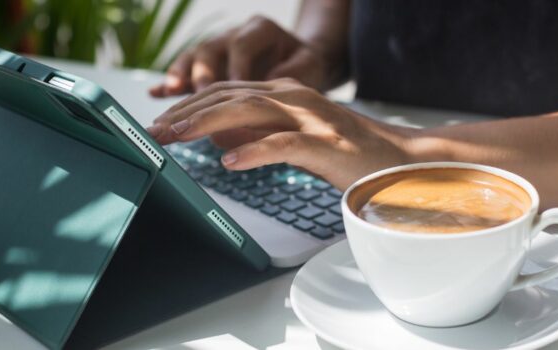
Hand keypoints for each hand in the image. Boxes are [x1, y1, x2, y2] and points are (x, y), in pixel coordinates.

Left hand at [147, 79, 416, 189]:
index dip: (191, 105)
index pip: (228, 92)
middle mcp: (295, 97)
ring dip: (207, 124)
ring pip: (249, 112)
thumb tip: (224, 141)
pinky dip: (254, 152)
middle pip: (230, 97)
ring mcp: (311, 118)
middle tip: (155, 131)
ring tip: (176, 139)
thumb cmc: (349, 153)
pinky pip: (283, 145)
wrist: (401, 159)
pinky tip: (230, 163)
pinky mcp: (327, 144)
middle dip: (187, 113)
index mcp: (287, 93)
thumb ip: (263, 133)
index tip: (163, 121)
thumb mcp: (297, 137)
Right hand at [149, 16, 330, 97]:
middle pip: (210, 50)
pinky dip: (170, 84)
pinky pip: (184, 72)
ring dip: (180, 78)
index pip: (242, 45)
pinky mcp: (207, 67)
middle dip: (199, 77)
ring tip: (170, 96)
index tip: (231, 92)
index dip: (235, 68)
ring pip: (193, 58)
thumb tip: (265, 95)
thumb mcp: (308, 70)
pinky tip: (155, 94)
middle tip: (195, 102)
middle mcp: (234, 34)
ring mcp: (218, 49)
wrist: (302, 62)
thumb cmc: (307, 67)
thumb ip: (290, 79)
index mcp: (261, 30)